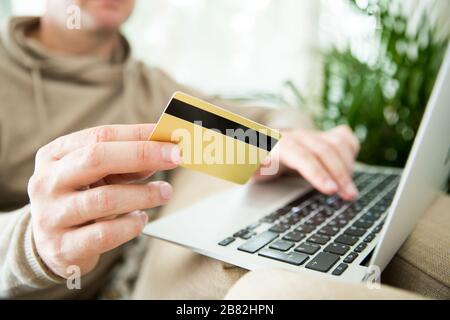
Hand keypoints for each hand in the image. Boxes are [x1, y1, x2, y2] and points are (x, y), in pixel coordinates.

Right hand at [28, 124, 179, 277]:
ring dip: (144, 193)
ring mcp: (51, 216)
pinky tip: (141, 219)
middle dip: (142, 155)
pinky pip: (105, 234)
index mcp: (54, 155)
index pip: (99, 136)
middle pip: (96, 159)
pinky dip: (131, 225)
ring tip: (165, 192)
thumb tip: (162, 153)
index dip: (138, 134)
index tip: (170, 137)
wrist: (49, 244)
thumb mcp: (95, 175)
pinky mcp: (62, 247)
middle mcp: (47, 182)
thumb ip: (123, 163)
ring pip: (105, 198)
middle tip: (175, 157)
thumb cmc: (79, 199)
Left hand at [254, 125, 359, 200]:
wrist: (267, 142)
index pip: (301, 155)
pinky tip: (350, 167)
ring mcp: (314, 134)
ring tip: (350, 190)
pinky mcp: (326, 135)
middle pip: (324, 150)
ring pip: (337, 144)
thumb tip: (251, 167)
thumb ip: (248, 167)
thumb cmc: (260, 160)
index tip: (330, 190)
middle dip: (340, 174)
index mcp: (279, 144)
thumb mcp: (248, 167)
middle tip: (349, 196)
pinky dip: (351, 150)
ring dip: (348, 166)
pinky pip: (344, 137)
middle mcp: (299, 136)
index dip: (317, 172)